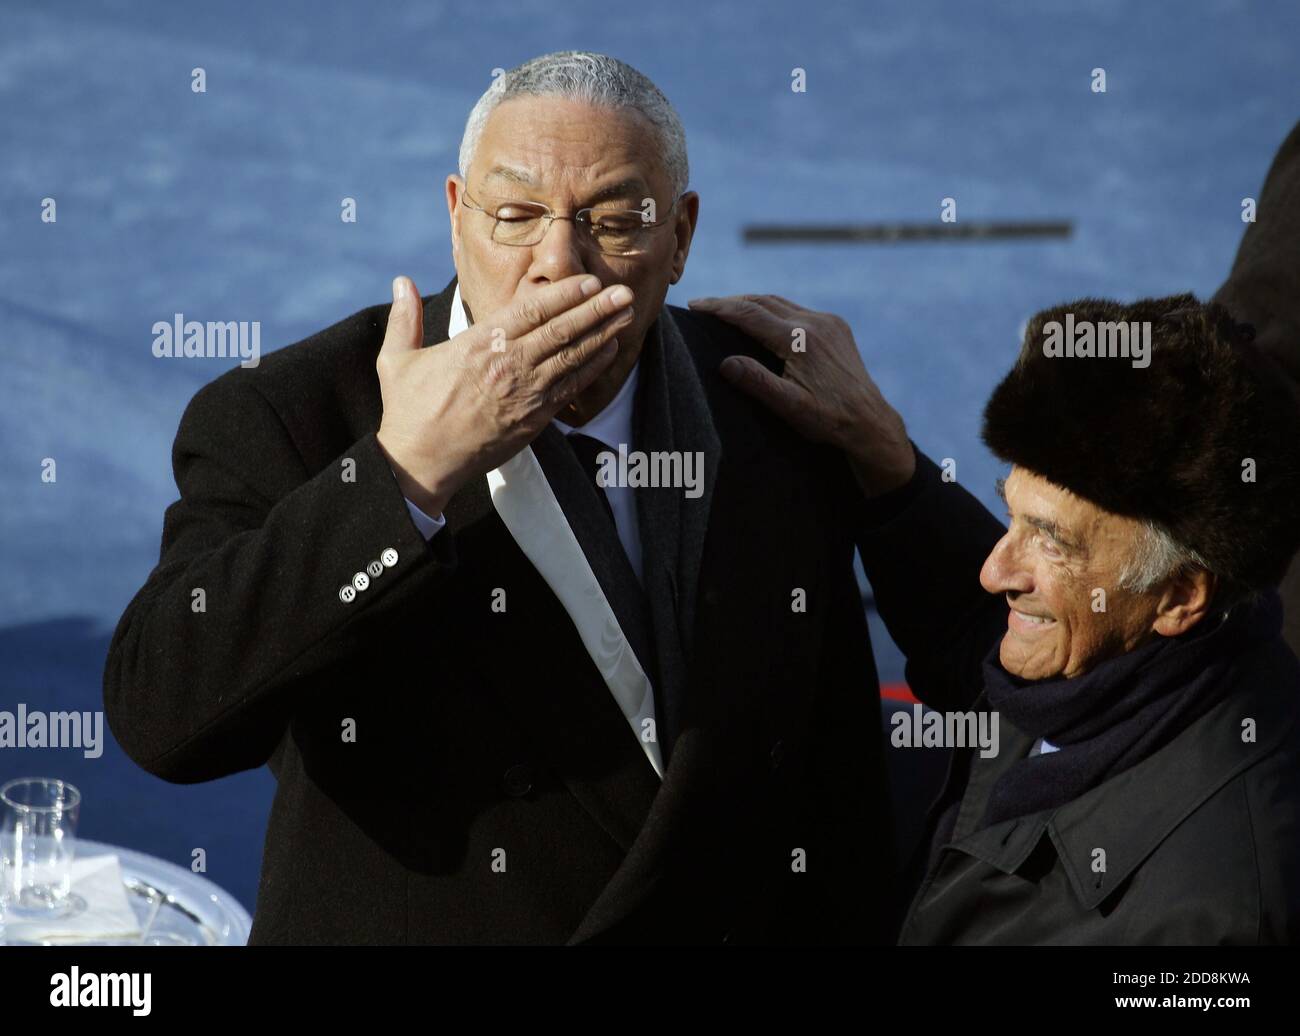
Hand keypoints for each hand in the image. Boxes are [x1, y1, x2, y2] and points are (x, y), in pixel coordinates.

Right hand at [376, 274, 634, 513]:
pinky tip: (610, 351)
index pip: (531, 311)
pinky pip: (571, 388)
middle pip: (561, 330)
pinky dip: (593, 367)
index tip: (588, 281)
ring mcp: (524, 394)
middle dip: (595, 309)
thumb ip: (405, 318)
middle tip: (624, 292)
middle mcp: (507, 366)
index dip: (564, 294)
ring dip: (602, 334)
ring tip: (627, 315)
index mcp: (479, 345)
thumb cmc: (409, 411)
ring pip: (572, 357)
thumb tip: (402, 281)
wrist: (421, 463)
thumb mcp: (397, 359)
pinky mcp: (534, 419)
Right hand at [687, 293, 914, 495]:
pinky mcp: (836, 327)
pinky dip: (774, 310)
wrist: (870, 421)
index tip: (695, 305)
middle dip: (731, 302)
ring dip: (752, 303)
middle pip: (763, 301)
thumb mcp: (789, 406)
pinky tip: (763, 319)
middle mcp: (814, 322)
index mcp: (799, 339)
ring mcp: (828, 322)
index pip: (749, 314)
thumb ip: (757, 382)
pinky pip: (797, 310)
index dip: (719, 308)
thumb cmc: (829, 419)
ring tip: (727, 309)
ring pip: (781, 303)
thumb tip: (725, 363)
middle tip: (704, 305)